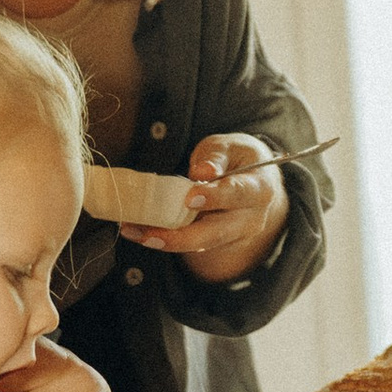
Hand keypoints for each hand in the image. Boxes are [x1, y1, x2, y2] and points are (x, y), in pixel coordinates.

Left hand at [127, 133, 289, 281]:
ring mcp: (234, 236)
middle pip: (215, 233)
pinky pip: (190, 244)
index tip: (190, 198)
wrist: (255, 182)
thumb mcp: (229, 147)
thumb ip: (215, 157)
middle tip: (149, 234)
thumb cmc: (238, 159)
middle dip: (180, 237)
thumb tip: (203, 172)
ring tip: (133, 232)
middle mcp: (249, 219)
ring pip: (199, 244)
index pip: (237, 194)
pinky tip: (138, 231)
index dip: (214, 197)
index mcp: (257, 189)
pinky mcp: (217, 243)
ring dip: (164, 240)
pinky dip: (164, 238)